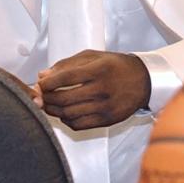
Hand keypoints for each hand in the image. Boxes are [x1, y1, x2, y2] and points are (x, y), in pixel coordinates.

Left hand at [34, 50, 149, 129]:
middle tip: (40, 95)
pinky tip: (65, 113)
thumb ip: (66, 64)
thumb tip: (43, 75)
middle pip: (64, 99)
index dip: (47, 83)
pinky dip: (67, 120)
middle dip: (46, 98)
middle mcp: (102, 89)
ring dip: (54, 111)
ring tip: (49, 104)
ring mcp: (105, 107)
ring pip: (69, 114)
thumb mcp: (92, 57)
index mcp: (97, 70)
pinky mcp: (108, 120)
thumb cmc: (115, 66)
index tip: (40, 84)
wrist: (144, 81)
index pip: (65, 78)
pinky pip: (79, 125)